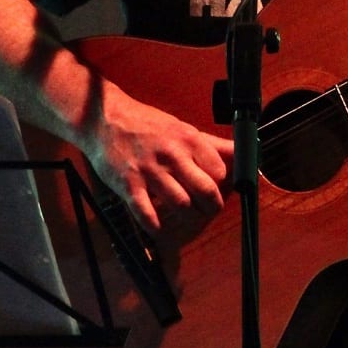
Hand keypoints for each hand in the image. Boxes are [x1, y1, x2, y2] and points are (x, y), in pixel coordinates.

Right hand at [88, 85, 233, 233]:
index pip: (220, 172)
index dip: (221, 185)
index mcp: (188, 139)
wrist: (104, 120)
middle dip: (211, 207)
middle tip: (206, 209)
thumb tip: (243, 151)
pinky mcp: (128, 186)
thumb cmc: (147, 125)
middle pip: (206, 191)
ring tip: (184, 214)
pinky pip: (147, 215)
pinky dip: (156, 227)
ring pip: (181, 205)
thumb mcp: (182, 129)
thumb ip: (212, 144)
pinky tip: (158, 226)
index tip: (216, 190)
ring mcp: (149, 171)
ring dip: (186, 216)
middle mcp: (172, 155)